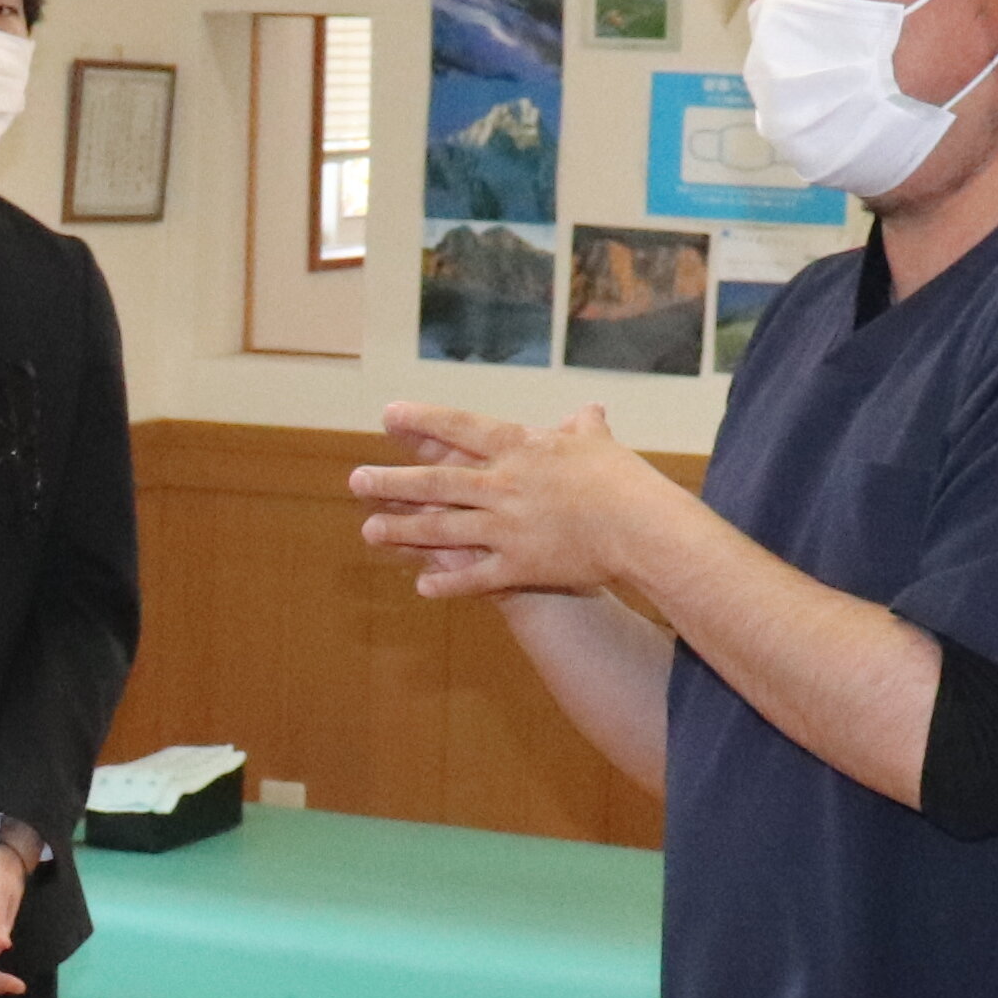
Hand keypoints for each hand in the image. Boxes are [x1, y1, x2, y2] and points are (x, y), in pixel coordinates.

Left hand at [349, 400, 668, 603]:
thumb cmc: (625, 481)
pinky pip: (473, 577)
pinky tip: (421, 586)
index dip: (422, 422)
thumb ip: (585, 427)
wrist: (641, 528)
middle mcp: (503, 485)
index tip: (389, 416)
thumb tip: (589, 411)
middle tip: (356, 481)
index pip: (461, 429)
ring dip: (402, 531)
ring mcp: (505, 528)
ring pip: (443, 529)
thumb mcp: (600, 445)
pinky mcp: (517, 566)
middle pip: (436, 482)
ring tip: (369, 531)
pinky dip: (446, 582)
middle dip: (392, 482)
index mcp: (520, 449)